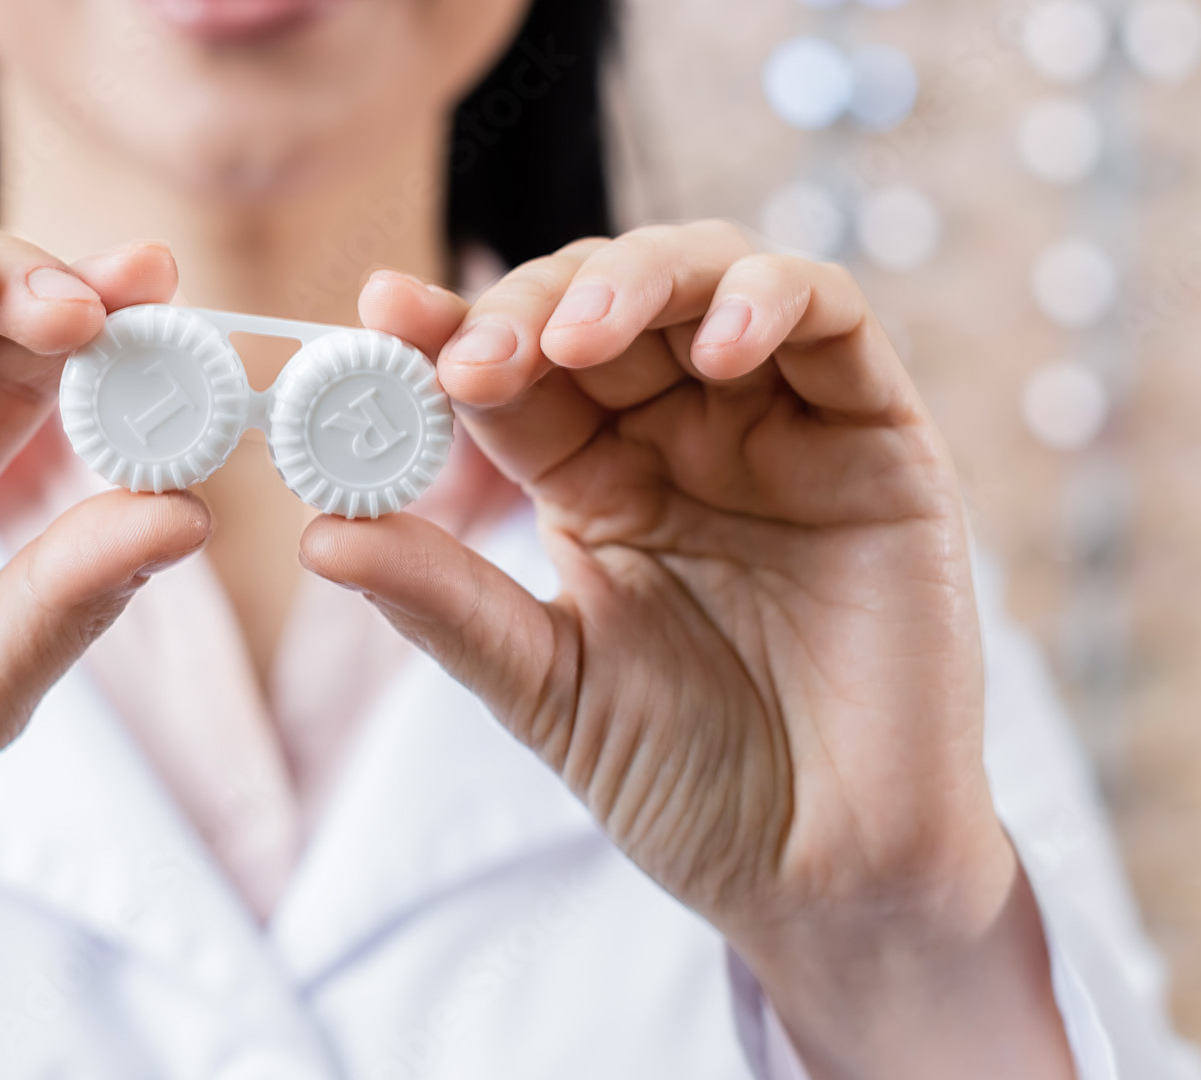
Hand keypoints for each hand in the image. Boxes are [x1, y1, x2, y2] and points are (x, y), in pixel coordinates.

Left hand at [307, 222, 1071, 1078]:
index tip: (380, 312)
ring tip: (575, 340)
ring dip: (634, 280)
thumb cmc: (686, 779)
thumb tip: (319, 535)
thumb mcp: (543, 682)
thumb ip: (443, 601)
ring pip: (710, 274)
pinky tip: (714, 352)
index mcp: (593, 479)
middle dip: (529, 305)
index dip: (446, 331)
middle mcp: (682, 433)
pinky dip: (771, 302)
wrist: (822, 871)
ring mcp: (780, 426)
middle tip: (472, 354)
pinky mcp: (881, 438)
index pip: (512, 371)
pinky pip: (835, 320)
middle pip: (600, 300)